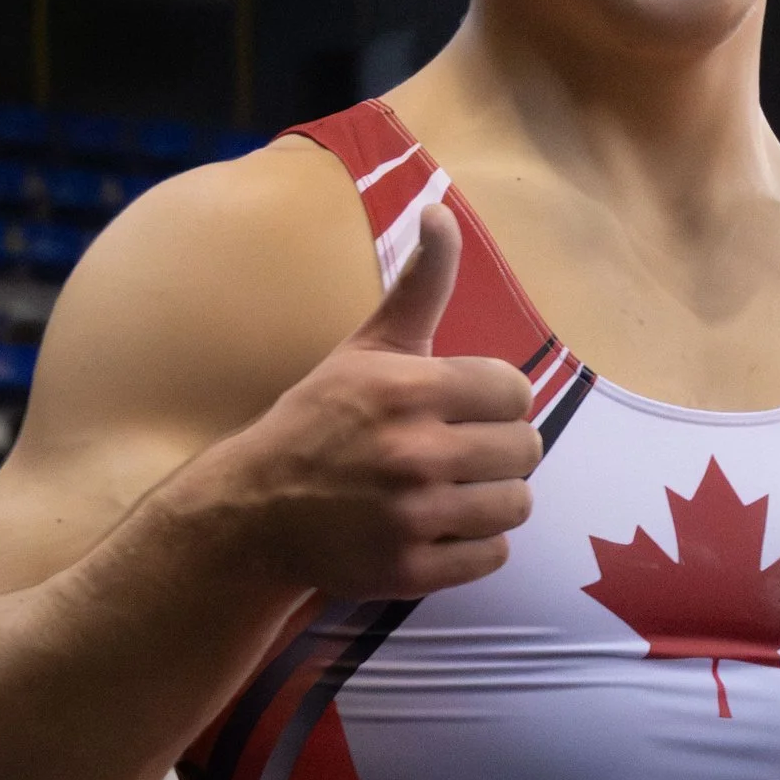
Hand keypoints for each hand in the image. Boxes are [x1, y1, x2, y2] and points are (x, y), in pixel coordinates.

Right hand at [204, 205, 538, 606]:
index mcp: (409, 388)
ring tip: (453, 491)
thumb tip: (441, 209)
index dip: (495, 400)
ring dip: (493, 499)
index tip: (464, 408)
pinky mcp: (410, 570)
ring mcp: (412, 516)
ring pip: (515, 505)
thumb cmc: (318, 420)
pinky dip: (474, 547)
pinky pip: (493, 557)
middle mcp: (414, 452)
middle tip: (460, 452)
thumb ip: (419, 283)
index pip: (515, 391)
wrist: (254, 511)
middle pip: (526, 450)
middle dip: (499, 450)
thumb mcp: (366, 346)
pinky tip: (438, 528)